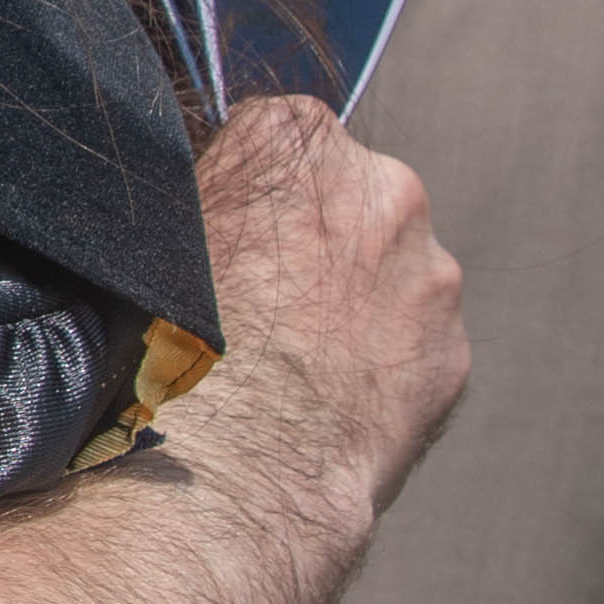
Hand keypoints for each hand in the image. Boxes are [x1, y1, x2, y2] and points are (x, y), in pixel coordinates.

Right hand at [161, 97, 466, 544]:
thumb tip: (200, 202)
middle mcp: (382, 185)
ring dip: (353, 305)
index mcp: (296, 137)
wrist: (233, 466)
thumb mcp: (151, 233)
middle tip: (258, 308)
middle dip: (313, 242)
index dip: (241, 194)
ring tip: (293, 368)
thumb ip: (193, 192)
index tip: (220, 241)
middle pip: (346, 199)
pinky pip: (414, 344)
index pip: (273, 139)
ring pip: (390, 273)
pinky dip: (380, 365)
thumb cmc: (167, 346)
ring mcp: (428, 270)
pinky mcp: (452, 351)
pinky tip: (327, 402)